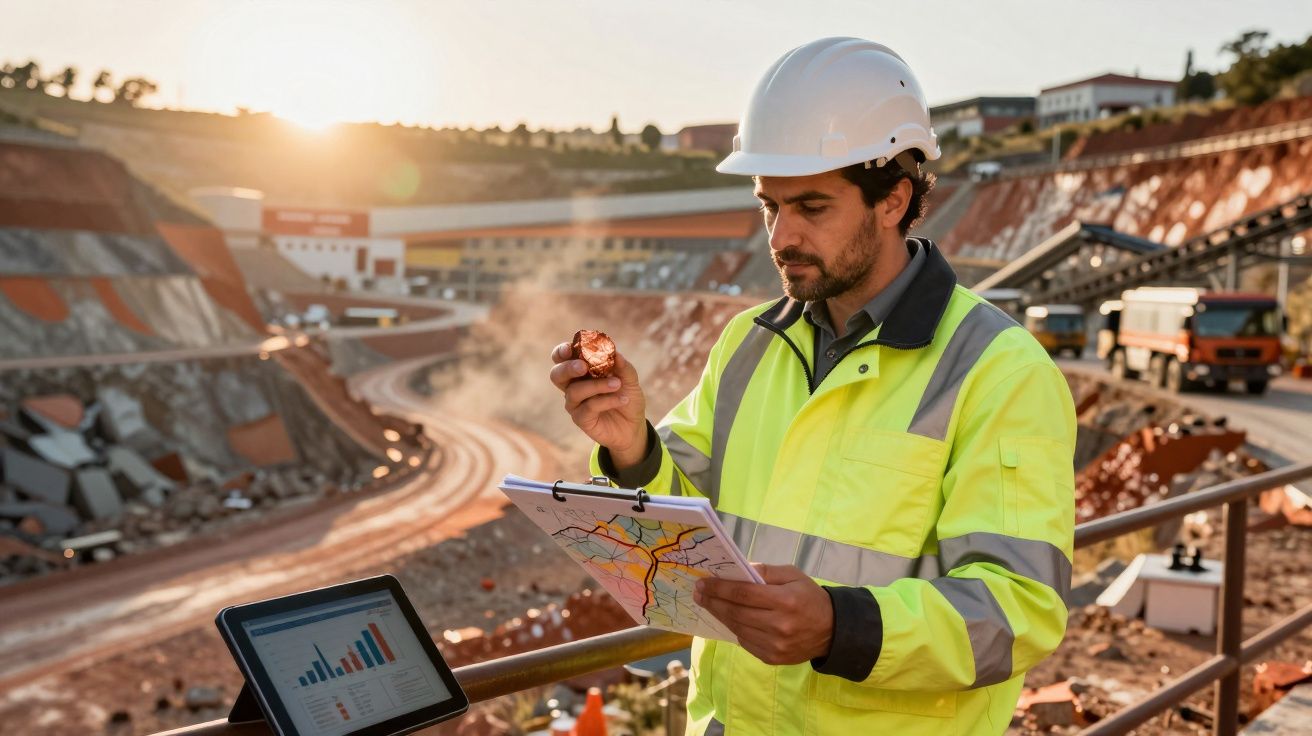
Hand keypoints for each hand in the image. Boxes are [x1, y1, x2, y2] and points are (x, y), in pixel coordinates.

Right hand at [548, 341, 648, 465]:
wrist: (634, 425)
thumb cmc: (627, 397)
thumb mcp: (630, 380)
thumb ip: (623, 367)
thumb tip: (615, 353)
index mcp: (580, 371)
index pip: (562, 358)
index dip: (561, 352)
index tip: (570, 348)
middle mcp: (573, 386)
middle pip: (556, 375)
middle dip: (568, 368)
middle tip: (583, 366)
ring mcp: (575, 403)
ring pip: (575, 391)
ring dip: (597, 385)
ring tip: (617, 384)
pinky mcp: (581, 419)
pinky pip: (589, 406)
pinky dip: (607, 400)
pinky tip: (623, 399)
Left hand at [694, 564, 833, 664]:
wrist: (831, 631)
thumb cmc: (809, 597)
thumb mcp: (793, 575)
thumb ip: (767, 571)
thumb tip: (740, 569)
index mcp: (785, 601)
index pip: (743, 594)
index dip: (719, 588)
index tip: (703, 583)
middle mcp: (779, 625)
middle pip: (736, 612)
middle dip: (713, 601)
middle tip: (698, 593)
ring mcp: (775, 645)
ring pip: (737, 628)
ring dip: (719, 615)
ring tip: (708, 603)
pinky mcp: (772, 658)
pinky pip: (745, 641)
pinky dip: (734, 628)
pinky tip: (728, 618)